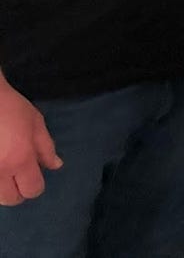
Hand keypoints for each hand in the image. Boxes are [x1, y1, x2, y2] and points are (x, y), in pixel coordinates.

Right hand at [0, 80, 61, 205]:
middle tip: (18, 175)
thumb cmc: (10, 108)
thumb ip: (46, 147)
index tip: (34, 175)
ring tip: (5, 168)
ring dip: (2, 188)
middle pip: (10, 199)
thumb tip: (55, 166)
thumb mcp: (35, 123)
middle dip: (18, 191)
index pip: (32, 190)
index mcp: (19, 160)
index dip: (36, 185)